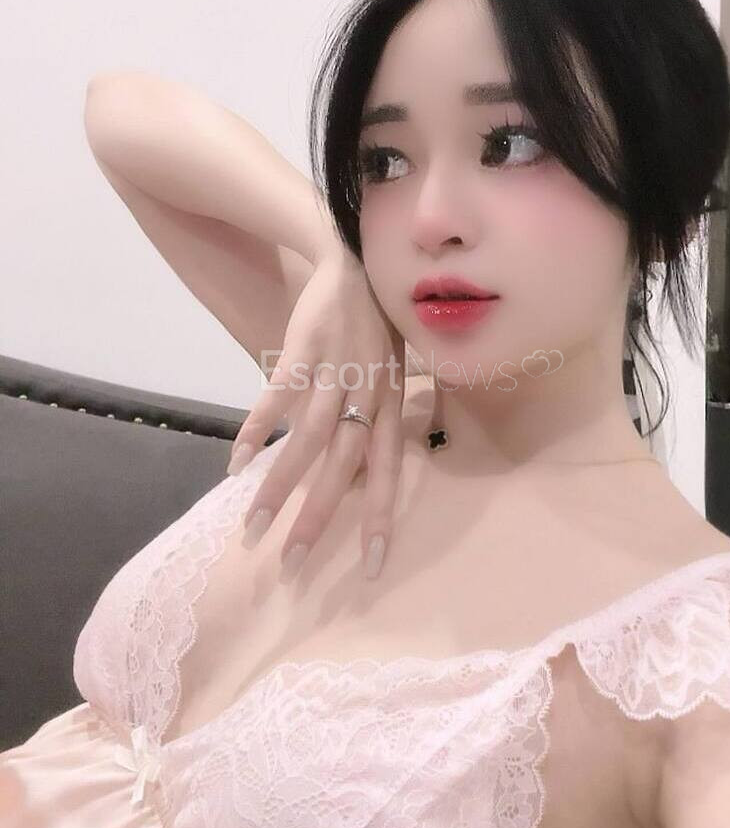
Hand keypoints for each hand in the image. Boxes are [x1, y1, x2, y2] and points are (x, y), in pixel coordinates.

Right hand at [226, 245, 406, 580]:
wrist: (354, 259)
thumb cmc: (375, 324)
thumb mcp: (394, 372)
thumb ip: (382, 418)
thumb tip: (368, 472)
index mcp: (391, 404)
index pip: (390, 471)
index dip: (382, 518)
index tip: (373, 568)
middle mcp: (368, 392)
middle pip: (346, 464)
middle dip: (319, 516)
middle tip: (291, 563)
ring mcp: (336, 369)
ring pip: (309, 437)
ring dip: (279, 483)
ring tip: (253, 524)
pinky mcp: (305, 348)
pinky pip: (279, 394)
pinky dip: (257, 427)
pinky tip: (236, 461)